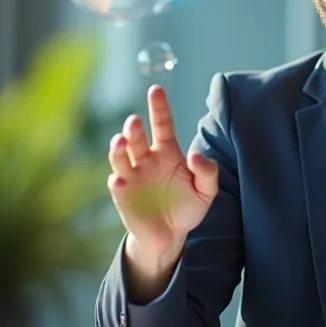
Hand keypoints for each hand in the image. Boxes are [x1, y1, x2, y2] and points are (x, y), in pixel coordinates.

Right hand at [107, 85, 218, 260]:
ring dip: (118, 148)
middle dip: (134, 128)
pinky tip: (119, 178)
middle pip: (137, 138)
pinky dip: (117, 180)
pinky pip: (117, 185)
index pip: (162, 124)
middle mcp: (146, 159)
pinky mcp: (123, 196)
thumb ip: (208, 172)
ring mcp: (131, 176)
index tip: (156, 90)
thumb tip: (196, 155)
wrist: (171, 236)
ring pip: (120, 157)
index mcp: (167, 152)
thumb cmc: (187, 207)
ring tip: (122, 140)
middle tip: (135, 121)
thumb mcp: (206, 191)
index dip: (159, 107)